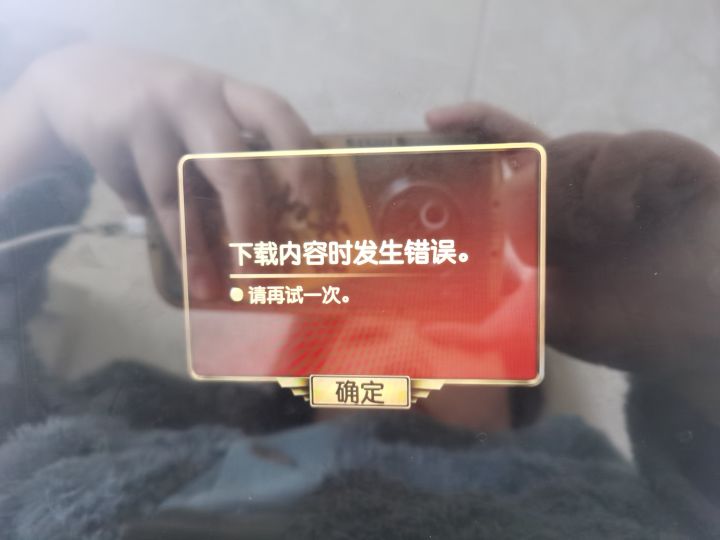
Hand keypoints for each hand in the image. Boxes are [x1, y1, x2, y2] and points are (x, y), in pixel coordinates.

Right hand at [6, 43, 320, 297]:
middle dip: (249, 224)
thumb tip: (276, 229)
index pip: (276, 115)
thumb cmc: (166, 111)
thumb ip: (233, 154)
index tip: (312, 203)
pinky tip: (177, 259)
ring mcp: (150, 118)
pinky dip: (162, 234)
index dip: (300, 157)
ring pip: (177, 195)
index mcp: (230, 94)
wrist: (79, 77)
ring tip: (210, 288)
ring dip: (196, 249)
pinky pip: (141, 200)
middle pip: (232, 166)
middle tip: (263, 270)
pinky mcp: (110, 139)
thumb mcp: (206, 114)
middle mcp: (195, 99)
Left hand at [426, 103, 719, 378]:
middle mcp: (589, 188)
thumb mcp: (554, 323)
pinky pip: (632, 149)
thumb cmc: (633, 329)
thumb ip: (500, 317)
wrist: (705, 342)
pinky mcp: (677, 167)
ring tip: (592, 232)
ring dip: (572, 188)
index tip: (434, 120)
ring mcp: (632, 175)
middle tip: (532, 221)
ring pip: (580, 146)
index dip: (475, 132)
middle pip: (541, 149)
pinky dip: (614, 179)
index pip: (509, 161)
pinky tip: (617, 215)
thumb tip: (434, 329)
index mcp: (557, 216)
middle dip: (529, 180)